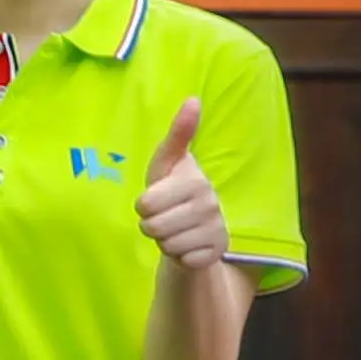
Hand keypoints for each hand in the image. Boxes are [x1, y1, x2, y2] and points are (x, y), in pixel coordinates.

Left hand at [134, 97, 227, 270]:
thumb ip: (178, 134)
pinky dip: (178, 256)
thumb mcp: (167, 163)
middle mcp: (211, 204)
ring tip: (175, 229)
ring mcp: (217, 229)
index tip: (155, 198)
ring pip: (166, 245)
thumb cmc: (172, 190)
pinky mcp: (217, 252)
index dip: (143, 205)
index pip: (146, 204)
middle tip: (164, 217)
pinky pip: (181, 260)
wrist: (195, 228)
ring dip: (164, 241)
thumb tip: (193, 99)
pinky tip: (187, 245)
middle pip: (153, 226)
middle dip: (150, 224)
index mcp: (196, 180)